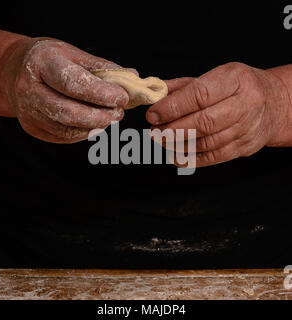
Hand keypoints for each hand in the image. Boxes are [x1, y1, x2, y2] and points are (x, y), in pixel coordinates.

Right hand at [0, 37, 135, 142]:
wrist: (15, 73)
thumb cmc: (49, 61)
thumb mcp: (72, 54)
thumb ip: (102, 67)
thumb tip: (131, 76)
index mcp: (41, 63)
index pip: (72, 82)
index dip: (100, 93)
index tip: (122, 97)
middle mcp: (29, 89)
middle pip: (67, 111)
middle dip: (99, 116)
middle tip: (119, 114)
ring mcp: (29, 111)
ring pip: (66, 128)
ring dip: (94, 126)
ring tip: (110, 117)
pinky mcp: (33, 127)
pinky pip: (63, 136)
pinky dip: (84, 132)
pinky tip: (94, 123)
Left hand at [146, 62, 290, 166]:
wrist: (272, 103)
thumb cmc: (237, 87)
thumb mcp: (215, 76)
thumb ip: (183, 86)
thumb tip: (156, 94)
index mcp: (235, 79)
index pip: (200, 95)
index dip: (173, 107)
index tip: (153, 114)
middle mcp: (245, 103)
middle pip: (204, 122)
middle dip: (173, 129)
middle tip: (155, 131)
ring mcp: (247, 127)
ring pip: (208, 142)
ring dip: (179, 144)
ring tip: (162, 140)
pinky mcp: (245, 146)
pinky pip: (215, 157)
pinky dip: (192, 159)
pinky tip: (176, 156)